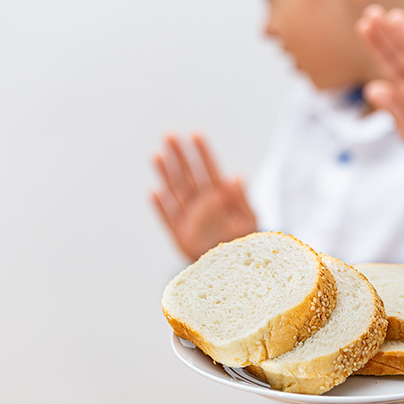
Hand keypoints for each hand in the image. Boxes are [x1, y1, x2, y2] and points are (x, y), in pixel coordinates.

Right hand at [151, 133, 255, 260]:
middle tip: (169, 135)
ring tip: (157, 154)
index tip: (195, 134)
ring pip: (175, 191)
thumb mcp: (250, 220)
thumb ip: (242, 200)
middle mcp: (201, 204)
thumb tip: (235, 177)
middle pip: (188, 175)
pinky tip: (154, 192)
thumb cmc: (244, 241)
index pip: (209, 170)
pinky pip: (168, 218)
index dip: (203, 153)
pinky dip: (161, 207)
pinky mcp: (179, 235)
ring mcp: (188, 218)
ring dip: (166, 173)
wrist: (236, 269)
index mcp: (220, 196)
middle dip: (179, 155)